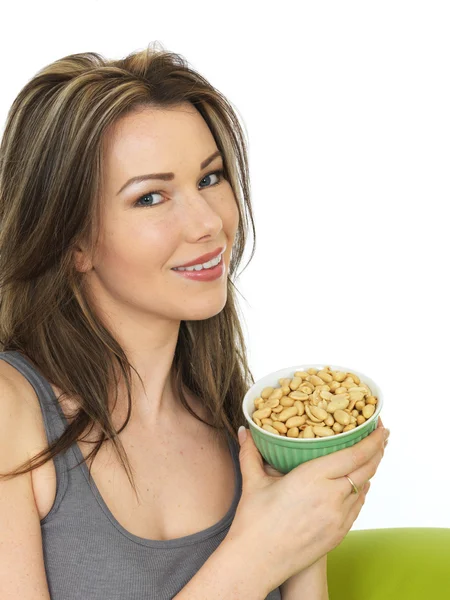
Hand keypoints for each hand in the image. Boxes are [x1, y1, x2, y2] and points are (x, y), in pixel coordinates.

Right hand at [227, 417, 387, 594]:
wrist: (256, 563)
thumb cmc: (254, 522)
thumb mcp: (253, 482)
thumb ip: (250, 452)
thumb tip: (244, 430)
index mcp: (312, 477)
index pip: (354, 455)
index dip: (372, 440)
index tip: (381, 427)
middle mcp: (331, 496)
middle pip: (367, 470)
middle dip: (377, 451)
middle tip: (380, 437)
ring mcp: (338, 518)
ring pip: (364, 489)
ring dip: (369, 472)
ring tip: (369, 458)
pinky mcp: (338, 534)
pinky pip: (357, 507)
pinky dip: (361, 491)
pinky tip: (356, 485)